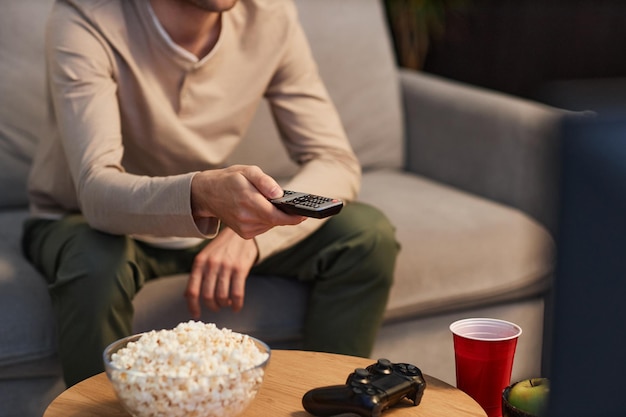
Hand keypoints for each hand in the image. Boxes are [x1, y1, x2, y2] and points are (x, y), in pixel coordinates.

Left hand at [185, 228, 257, 316]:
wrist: (241, 233)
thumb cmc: (222, 247)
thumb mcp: (205, 256)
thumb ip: (197, 275)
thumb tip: (187, 295)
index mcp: (199, 262)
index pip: (192, 290)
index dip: (193, 306)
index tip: (196, 315)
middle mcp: (211, 265)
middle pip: (207, 296)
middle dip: (212, 306)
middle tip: (216, 308)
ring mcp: (226, 267)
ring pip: (221, 296)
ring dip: (224, 304)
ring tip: (226, 303)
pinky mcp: (240, 269)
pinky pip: (237, 293)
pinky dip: (236, 304)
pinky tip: (236, 306)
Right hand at [191, 165, 305, 238]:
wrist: (207, 193)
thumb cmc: (230, 180)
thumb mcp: (248, 171)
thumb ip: (265, 181)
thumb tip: (279, 193)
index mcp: (247, 200)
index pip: (275, 215)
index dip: (292, 217)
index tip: (305, 214)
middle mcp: (245, 217)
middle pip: (275, 221)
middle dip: (286, 214)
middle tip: (291, 205)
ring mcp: (244, 228)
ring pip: (271, 224)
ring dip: (274, 215)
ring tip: (266, 202)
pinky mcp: (244, 234)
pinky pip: (264, 227)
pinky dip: (267, 219)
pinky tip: (260, 210)